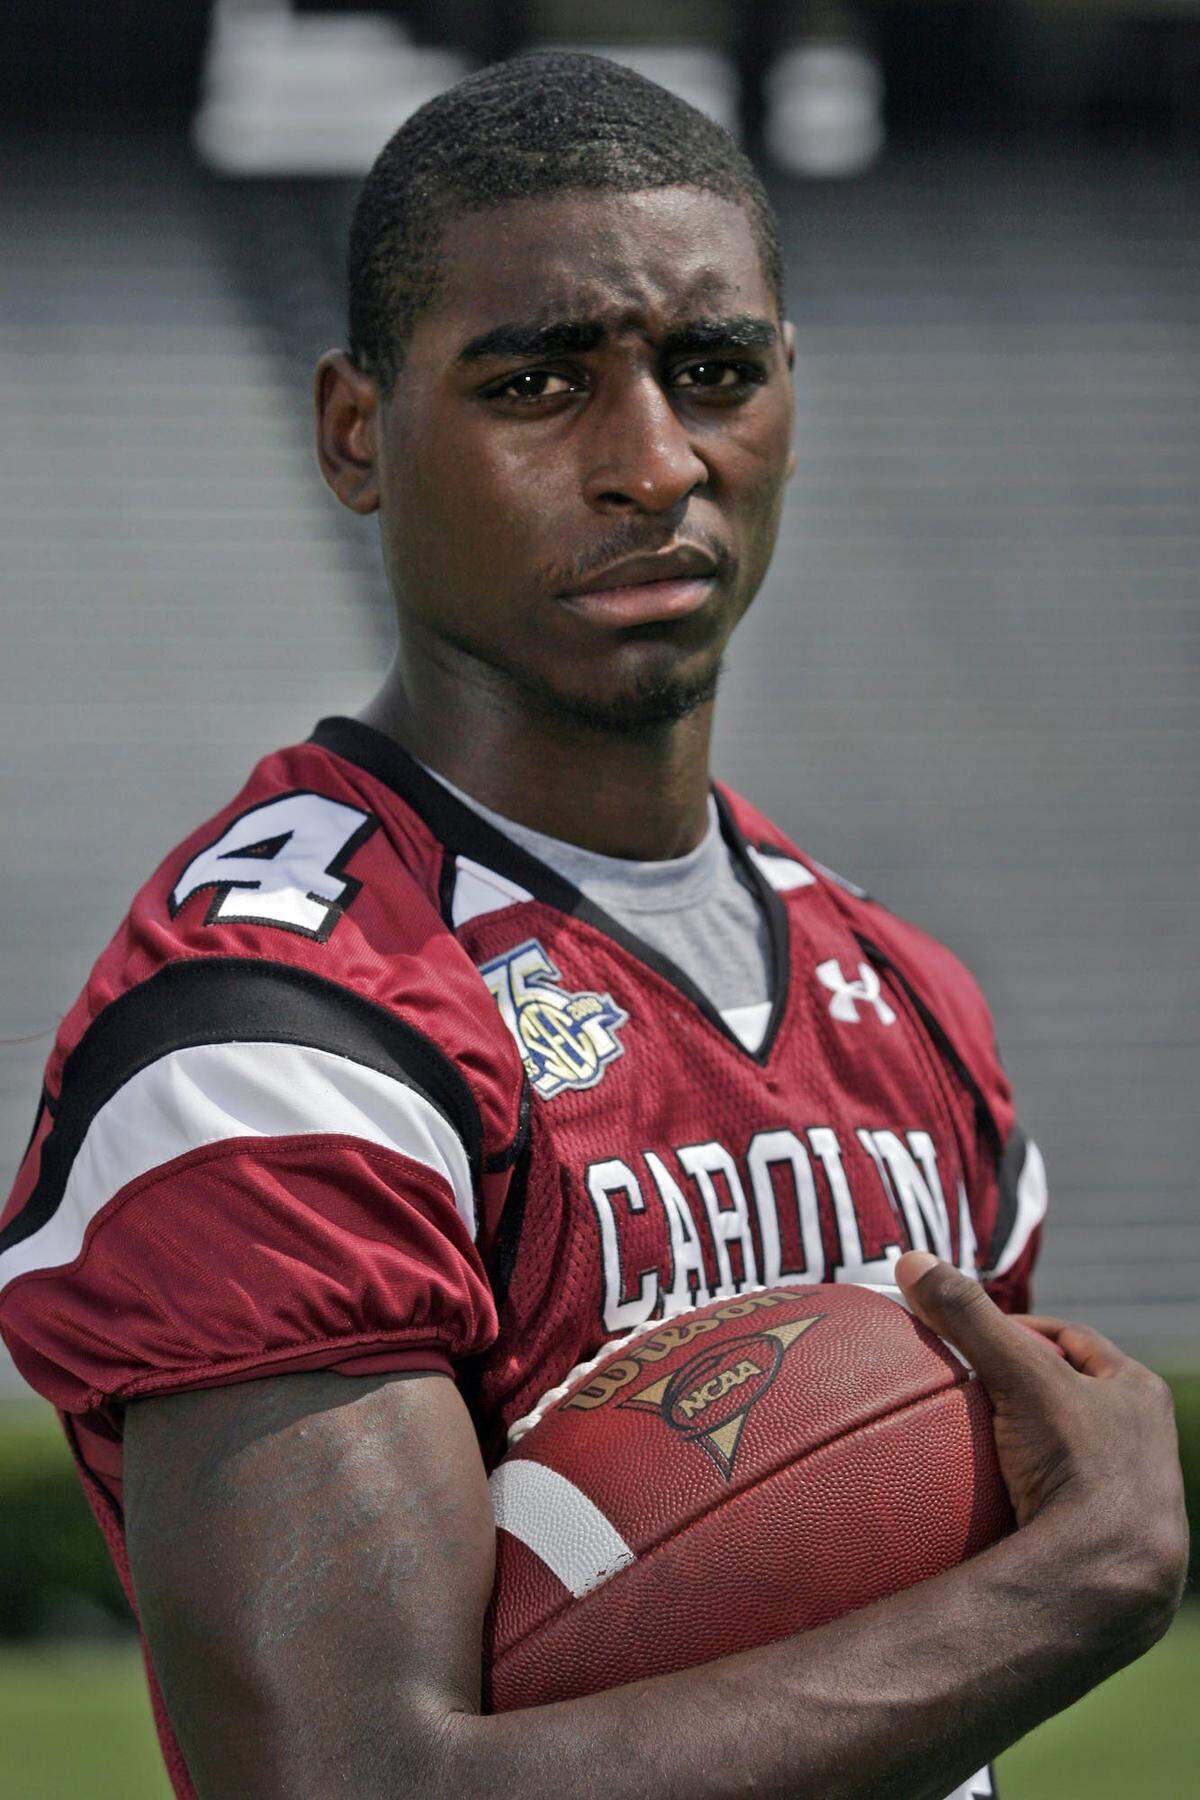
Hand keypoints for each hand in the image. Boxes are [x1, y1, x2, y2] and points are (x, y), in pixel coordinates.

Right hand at [895, 1252, 1187, 1633]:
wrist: (1109, 1578)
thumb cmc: (1078, 1463)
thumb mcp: (1021, 1375)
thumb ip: (968, 1316)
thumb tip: (910, 1260)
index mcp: (1138, 1392)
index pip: (1072, 1341)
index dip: (1021, 1332)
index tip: (974, 1339)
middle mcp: (1145, 1441)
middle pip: (1066, 1396)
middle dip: (1019, 1391)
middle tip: (967, 1391)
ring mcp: (1129, 1496)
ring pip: (1062, 1452)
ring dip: (1020, 1446)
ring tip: (969, 1447)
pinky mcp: (1107, 1542)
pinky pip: (1055, 1502)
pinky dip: (1020, 1495)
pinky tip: (983, 1502)